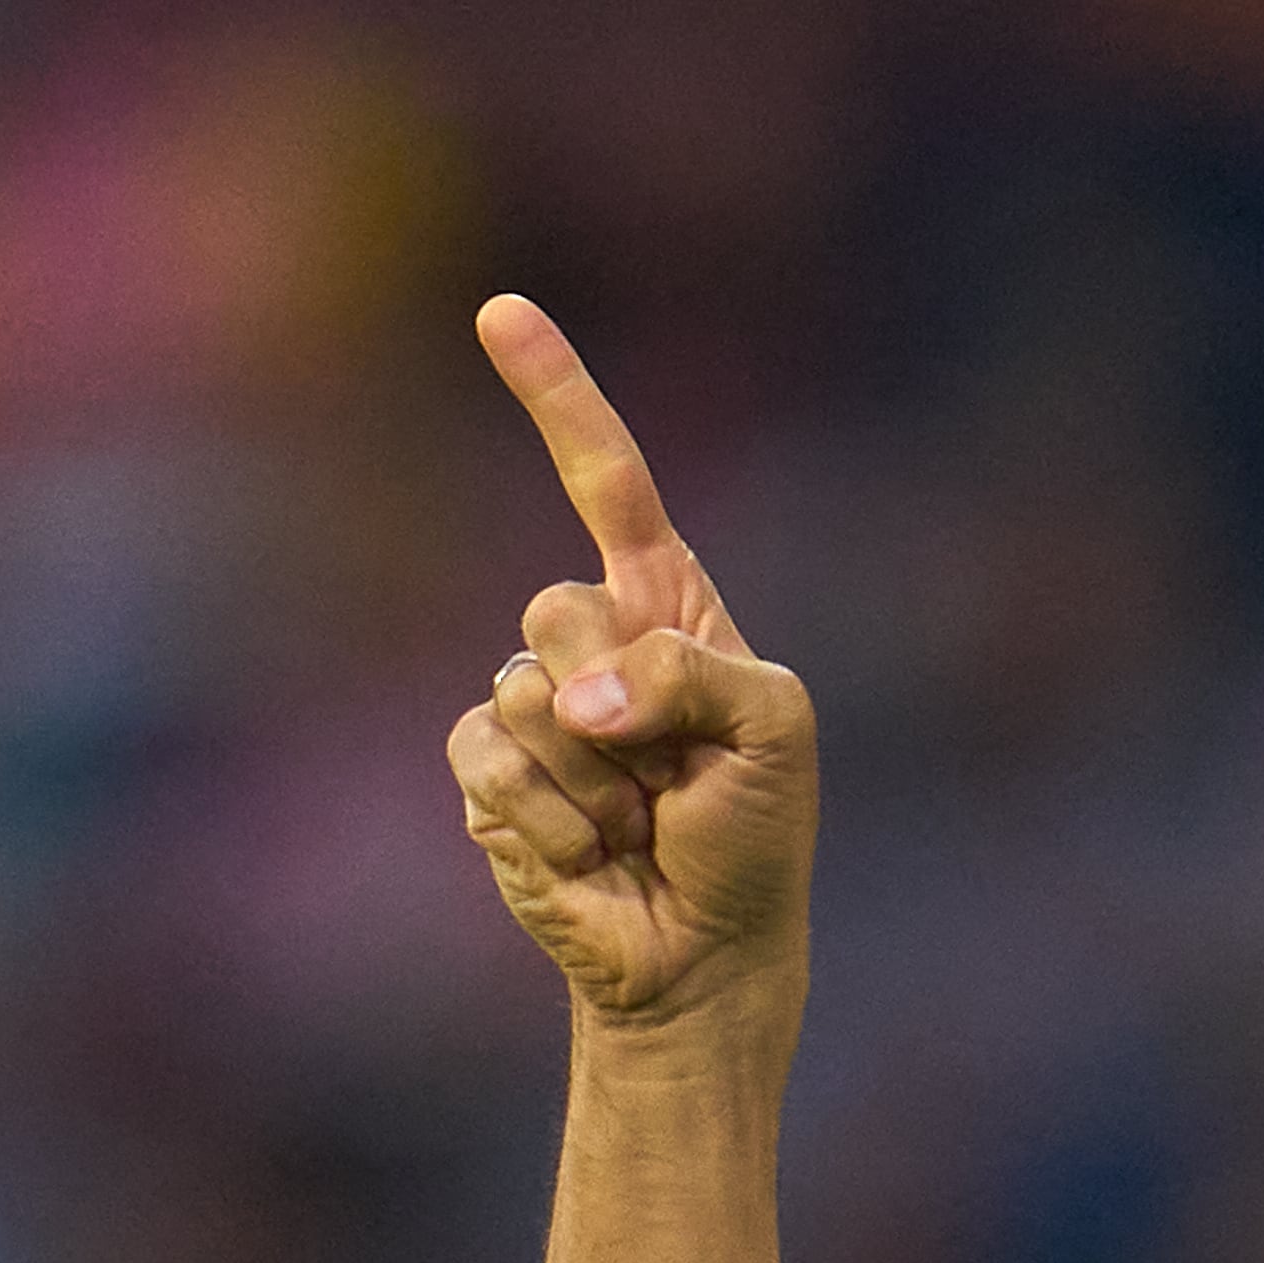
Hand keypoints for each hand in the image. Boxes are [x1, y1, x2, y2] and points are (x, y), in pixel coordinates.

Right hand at [447, 295, 818, 1025]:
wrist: (707, 950)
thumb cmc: (755, 833)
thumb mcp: (775, 732)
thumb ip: (693, 677)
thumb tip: (576, 697)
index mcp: (668, 605)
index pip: (610, 481)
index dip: (558, 396)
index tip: (502, 311)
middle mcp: (592, 642)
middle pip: (558, 606)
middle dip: (625, 697)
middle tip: (672, 772)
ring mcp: (533, 706)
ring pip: (528, 693)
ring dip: (599, 777)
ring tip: (639, 819)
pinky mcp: (488, 776)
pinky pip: (492, 762)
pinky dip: (556, 818)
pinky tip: (592, 853)